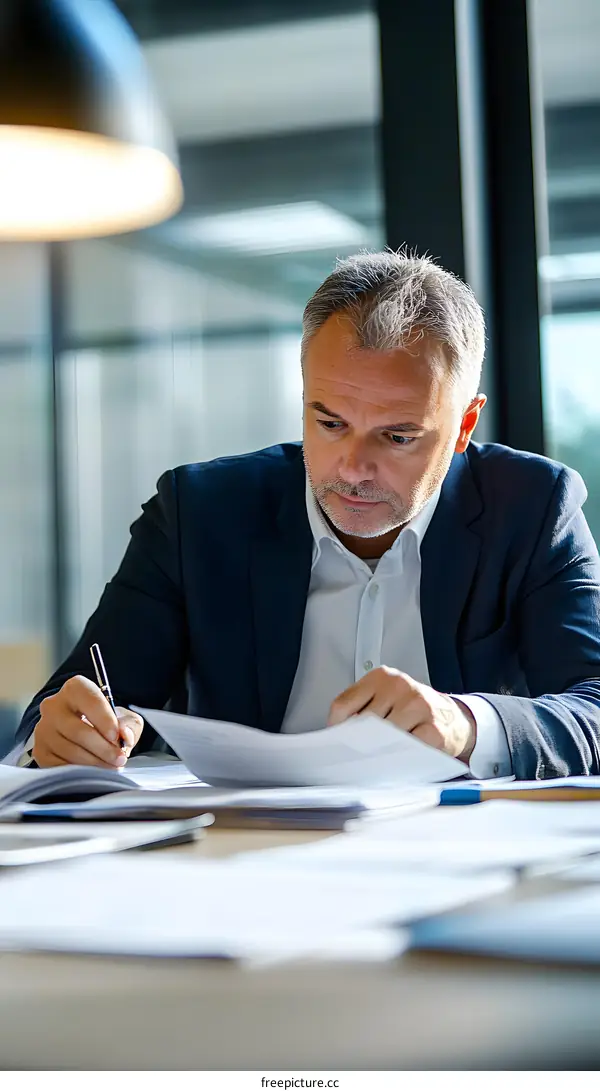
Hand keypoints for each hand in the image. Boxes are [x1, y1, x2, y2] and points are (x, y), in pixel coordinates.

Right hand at [32, 675, 143, 767]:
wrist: (86, 733)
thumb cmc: (106, 722)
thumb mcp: (125, 718)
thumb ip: (129, 725)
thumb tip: (125, 736)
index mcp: (75, 689)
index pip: (89, 701)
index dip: (105, 720)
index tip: (117, 738)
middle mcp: (53, 706)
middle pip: (78, 731)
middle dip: (103, 749)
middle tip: (119, 759)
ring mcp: (43, 729)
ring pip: (70, 750)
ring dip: (94, 763)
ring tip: (111, 766)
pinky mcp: (40, 751)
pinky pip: (59, 765)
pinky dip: (79, 771)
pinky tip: (93, 771)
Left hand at [328, 666, 476, 762]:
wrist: (453, 717)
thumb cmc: (413, 709)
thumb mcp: (386, 697)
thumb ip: (362, 707)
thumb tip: (339, 732)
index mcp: (382, 677)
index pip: (343, 704)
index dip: (336, 728)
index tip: (337, 740)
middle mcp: (400, 687)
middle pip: (362, 723)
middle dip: (356, 742)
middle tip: (356, 754)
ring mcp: (419, 707)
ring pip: (382, 738)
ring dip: (377, 752)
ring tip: (378, 757)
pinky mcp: (433, 731)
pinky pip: (406, 750)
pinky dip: (398, 759)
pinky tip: (398, 758)